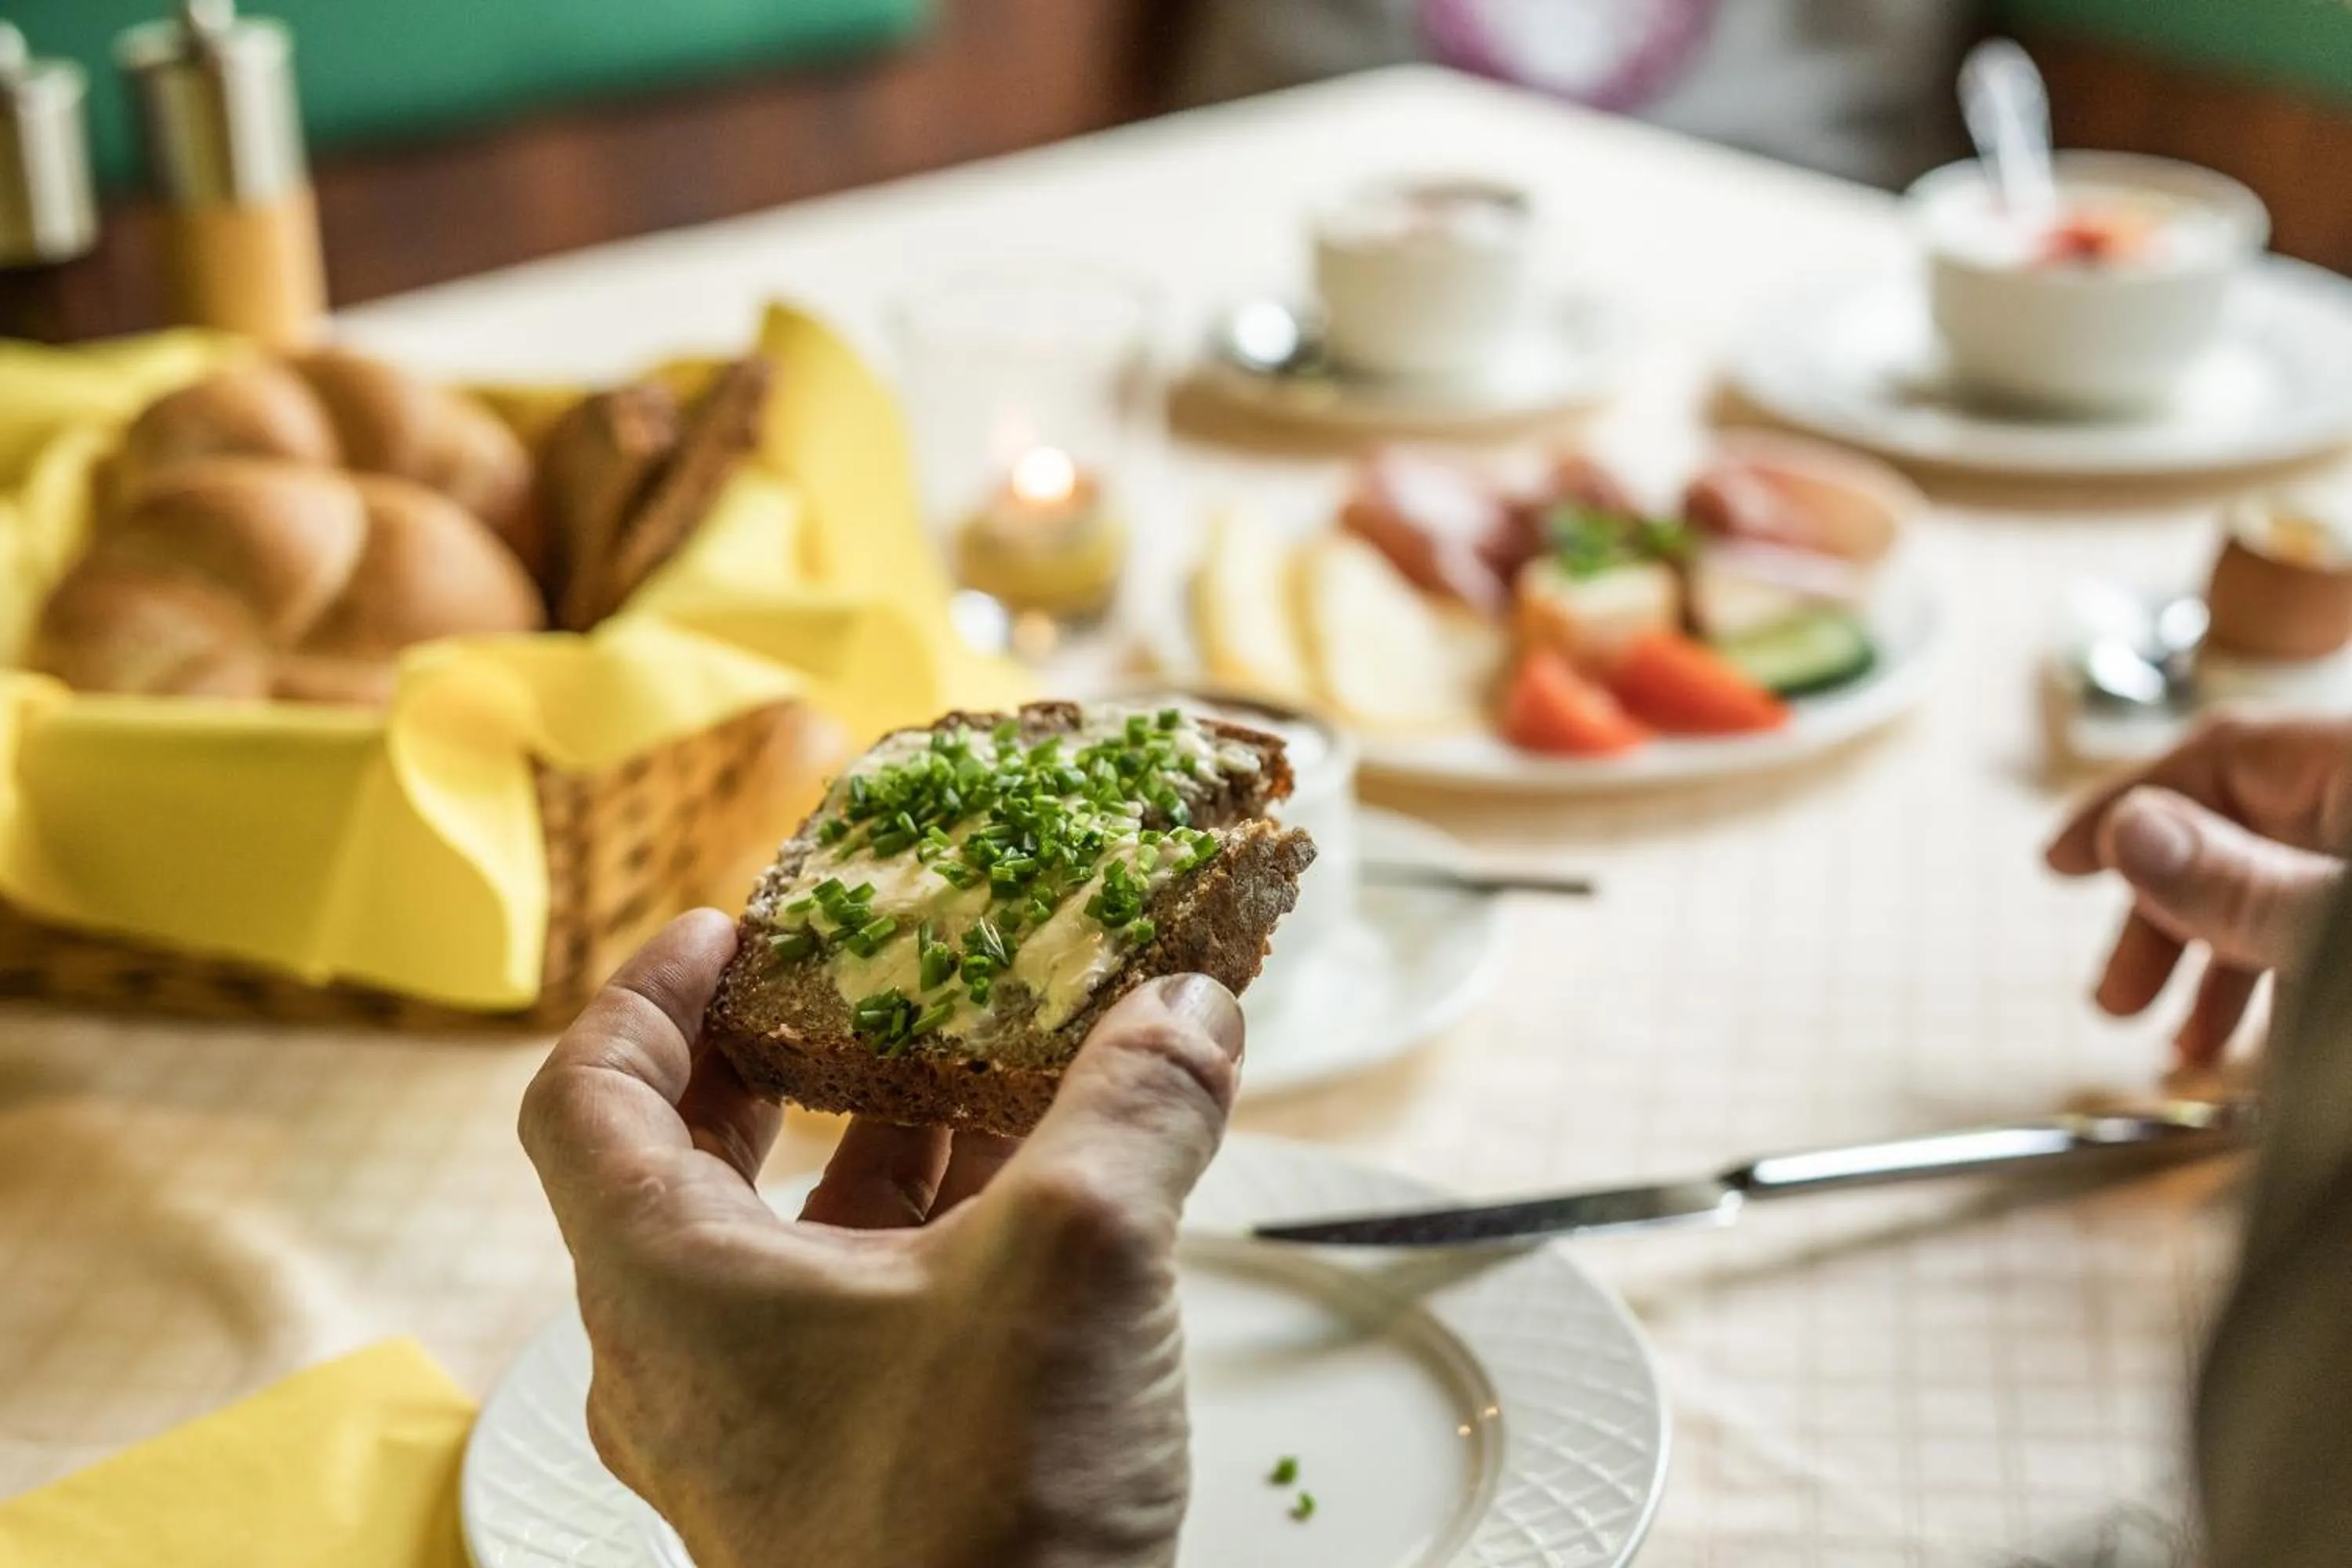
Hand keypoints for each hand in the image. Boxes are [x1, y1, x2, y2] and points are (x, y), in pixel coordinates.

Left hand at [520, 910, 1245, 1567]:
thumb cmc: (977, 1529)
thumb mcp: (1075, 1261)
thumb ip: (1133, 1107)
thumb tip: (1186, 1004)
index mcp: (666, 1289)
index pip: (583, 1096)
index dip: (647, 990)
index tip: (730, 928)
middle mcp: (686, 1364)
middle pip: (682, 1164)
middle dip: (778, 1060)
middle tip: (854, 985)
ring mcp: (762, 1434)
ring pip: (788, 1247)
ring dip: (877, 1149)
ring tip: (978, 1070)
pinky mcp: (845, 1483)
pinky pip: (860, 1319)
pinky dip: (929, 1241)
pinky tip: (1040, 1204)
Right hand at [2046, 715, 2351, 1064]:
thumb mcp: (2335, 928)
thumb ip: (2241, 884)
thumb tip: (2127, 831)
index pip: (2225, 754)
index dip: (2130, 805)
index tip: (2060, 864)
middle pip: (2247, 830)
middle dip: (2170, 917)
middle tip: (2115, 999)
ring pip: (2287, 884)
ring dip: (2221, 963)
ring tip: (2183, 1048)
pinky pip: (2326, 924)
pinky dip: (2283, 973)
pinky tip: (2258, 1042)